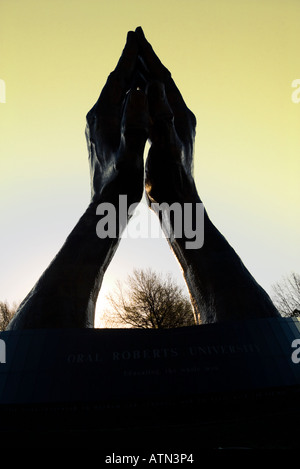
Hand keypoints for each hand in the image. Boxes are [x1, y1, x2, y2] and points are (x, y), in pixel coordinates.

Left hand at [85, 31, 148, 205]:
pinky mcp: (99, 140)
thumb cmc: (121, 185)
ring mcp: (96, 130)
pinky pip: (112, 110)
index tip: (136, 40)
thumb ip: (135, 124)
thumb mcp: (132, 154)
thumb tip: (139, 92)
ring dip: (125, 82)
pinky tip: (130, 103)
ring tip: (135, 69)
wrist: (106, 207)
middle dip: (125, 65)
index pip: (117, 80)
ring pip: (111, 97)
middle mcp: (96, 121)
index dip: (128, 60)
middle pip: (112, 85)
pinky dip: (123, 99)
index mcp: (104, 119)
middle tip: (136, 45)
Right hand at [135, 27, 197, 204]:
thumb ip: (161, 115)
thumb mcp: (166, 146)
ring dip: (145, 76)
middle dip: (147, 60)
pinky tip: (135, 99)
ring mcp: (174, 129)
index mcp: (180, 116)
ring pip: (158, 95)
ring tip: (133, 62)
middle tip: (133, 40)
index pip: (163, 78)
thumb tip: (153, 83)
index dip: (149, 56)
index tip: (136, 35)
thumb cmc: (171, 181)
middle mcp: (180, 119)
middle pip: (162, 82)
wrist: (178, 206)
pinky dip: (143, 98)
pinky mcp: (167, 140)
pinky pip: (153, 110)